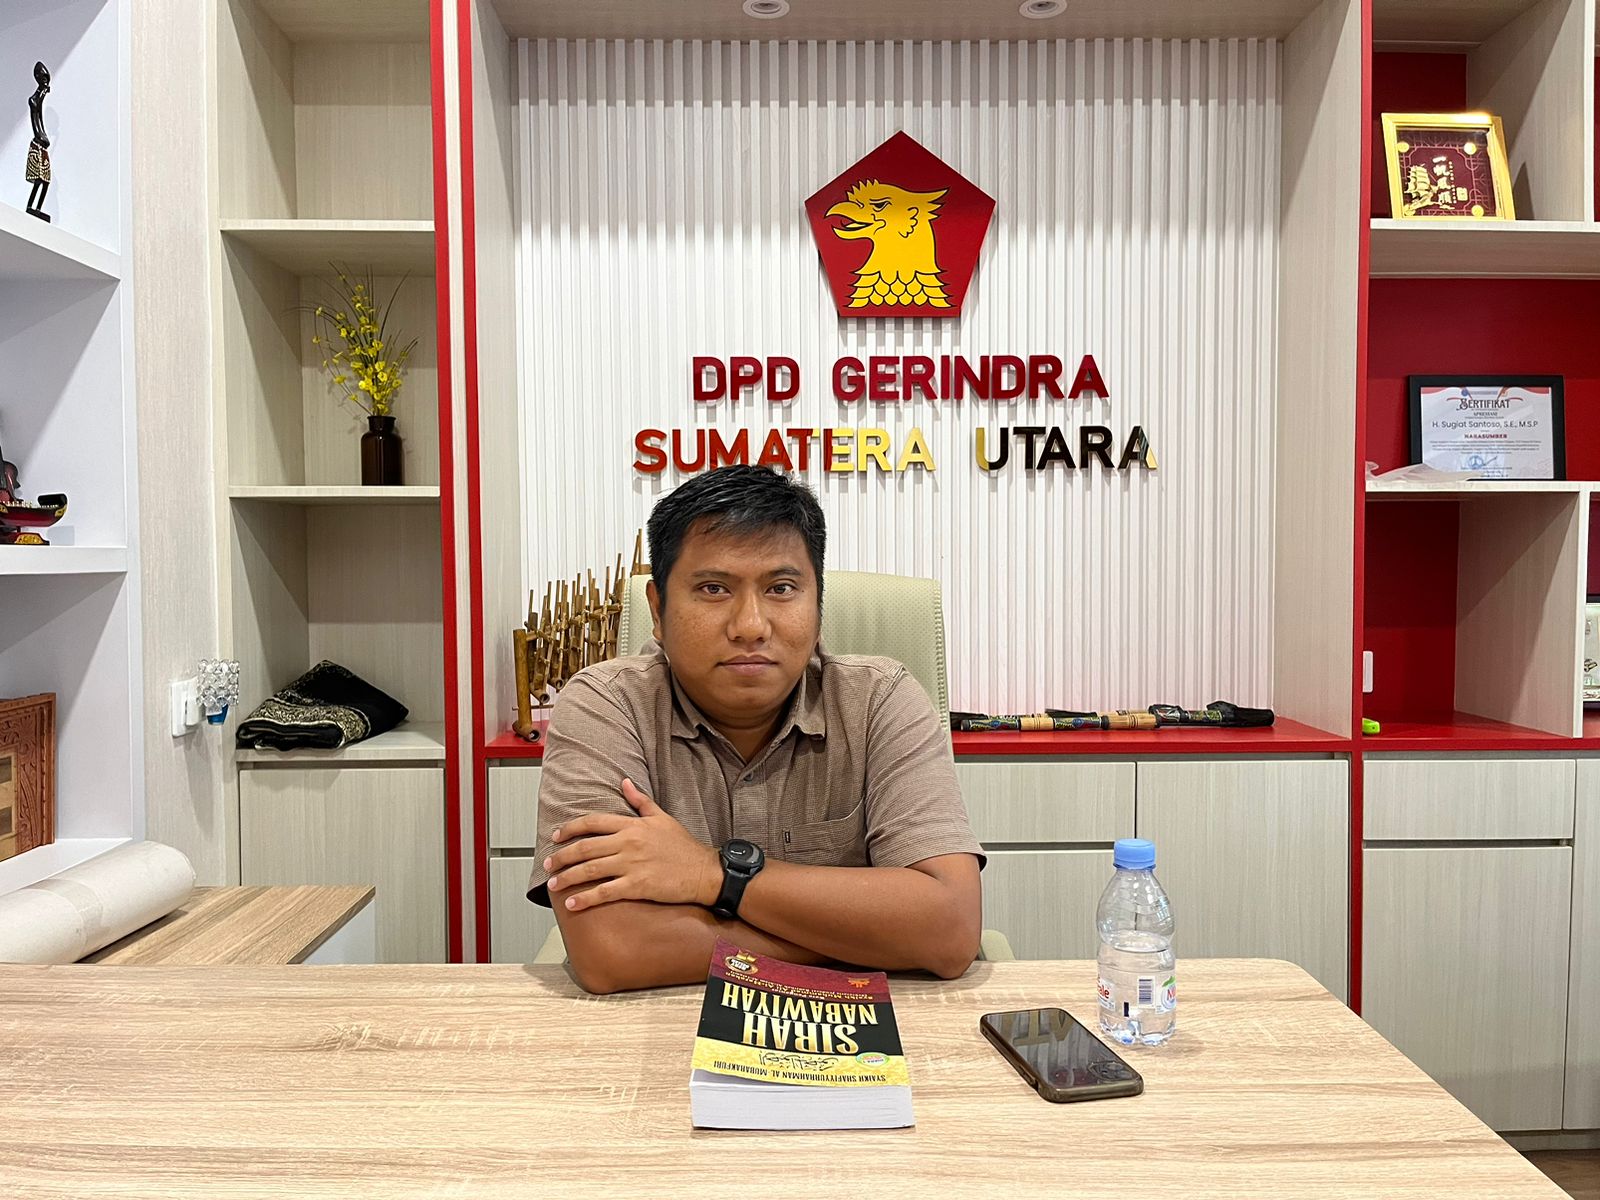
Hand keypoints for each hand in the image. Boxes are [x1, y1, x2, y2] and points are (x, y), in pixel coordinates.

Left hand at [544, 778, 720, 911]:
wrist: (703, 871)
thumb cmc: (684, 846)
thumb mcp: (662, 817)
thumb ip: (640, 801)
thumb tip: (625, 782)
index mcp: (632, 826)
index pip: (593, 822)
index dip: (571, 828)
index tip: (557, 836)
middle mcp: (628, 843)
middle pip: (585, 847)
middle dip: (562, 856)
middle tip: (548, 864)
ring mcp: (631, 864)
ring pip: (590, 869)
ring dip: (567, 877)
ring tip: (553, 884)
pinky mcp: (636, 886)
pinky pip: (604, 892)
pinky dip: (585, 898)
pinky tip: (572, 903)